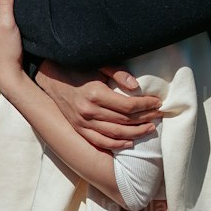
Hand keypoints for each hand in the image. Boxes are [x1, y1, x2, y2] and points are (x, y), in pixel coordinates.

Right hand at [36, 59, 161, 150]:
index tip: (157, 102)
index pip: (128, 105)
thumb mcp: (98, 65)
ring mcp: (83, 123)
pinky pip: (100, 142)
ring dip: (136, 133)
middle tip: (159, 115)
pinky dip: (116, 145)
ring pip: (115, 134)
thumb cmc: (78, 69)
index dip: (146, 105)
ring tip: (150, 129)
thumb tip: (136, 86)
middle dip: (145, 118)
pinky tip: (129, 142)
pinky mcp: (79, 129)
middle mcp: (89, 111)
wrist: (51, 78)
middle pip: (125, 120)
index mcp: (96, 94)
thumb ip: (117, 73)